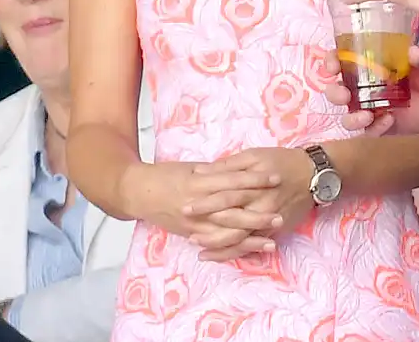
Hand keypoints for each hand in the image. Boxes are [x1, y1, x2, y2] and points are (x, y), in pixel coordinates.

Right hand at [123, 160, 285, 254]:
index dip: (256, 180)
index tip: (276, 177)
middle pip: (233, 211)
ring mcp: (194, 223)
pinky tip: (247, 250)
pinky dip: (232, 249)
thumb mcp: (192, 167)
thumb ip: (216, 171)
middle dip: (258, 215)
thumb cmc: (165, 175)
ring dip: (250, 238)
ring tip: (271, 239)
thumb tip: (241, 169)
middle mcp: (198, 205)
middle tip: (280, 215)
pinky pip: (214, 244)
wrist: (138, 192)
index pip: (234, 181)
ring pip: (226, 233)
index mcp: (201, 183)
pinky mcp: (190, 234)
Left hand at [183, 148, 315, 261]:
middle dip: (206, 228)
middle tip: (186, 230)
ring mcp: (268, 221)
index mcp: (254, 185)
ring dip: (217, 246)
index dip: (204, 203)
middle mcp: (261, 205)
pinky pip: (251, 246)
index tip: (185, 207)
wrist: (314, 175)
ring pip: (239, 239)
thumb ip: (229, 165)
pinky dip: (233, 253)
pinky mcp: (274, 231)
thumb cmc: (282, 161)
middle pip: (230, 221)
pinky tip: (217, 255)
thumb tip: (202, 170)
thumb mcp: (255, 155)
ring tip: (197, 247)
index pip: (225, 195)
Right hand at [323, 45, 418, 135]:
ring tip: (366, 116)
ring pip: (348, 116)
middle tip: (345, 96)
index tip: (332, 66)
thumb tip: (413, 52)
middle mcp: (366, 85)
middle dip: (334, 93)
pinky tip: (389, 121)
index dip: (331, 62)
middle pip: (337, 90)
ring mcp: (373, 107)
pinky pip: (370, 131)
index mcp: (372, 63)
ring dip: (351, 118)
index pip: (342, 60)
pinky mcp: (383, 126)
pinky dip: (375, 128)